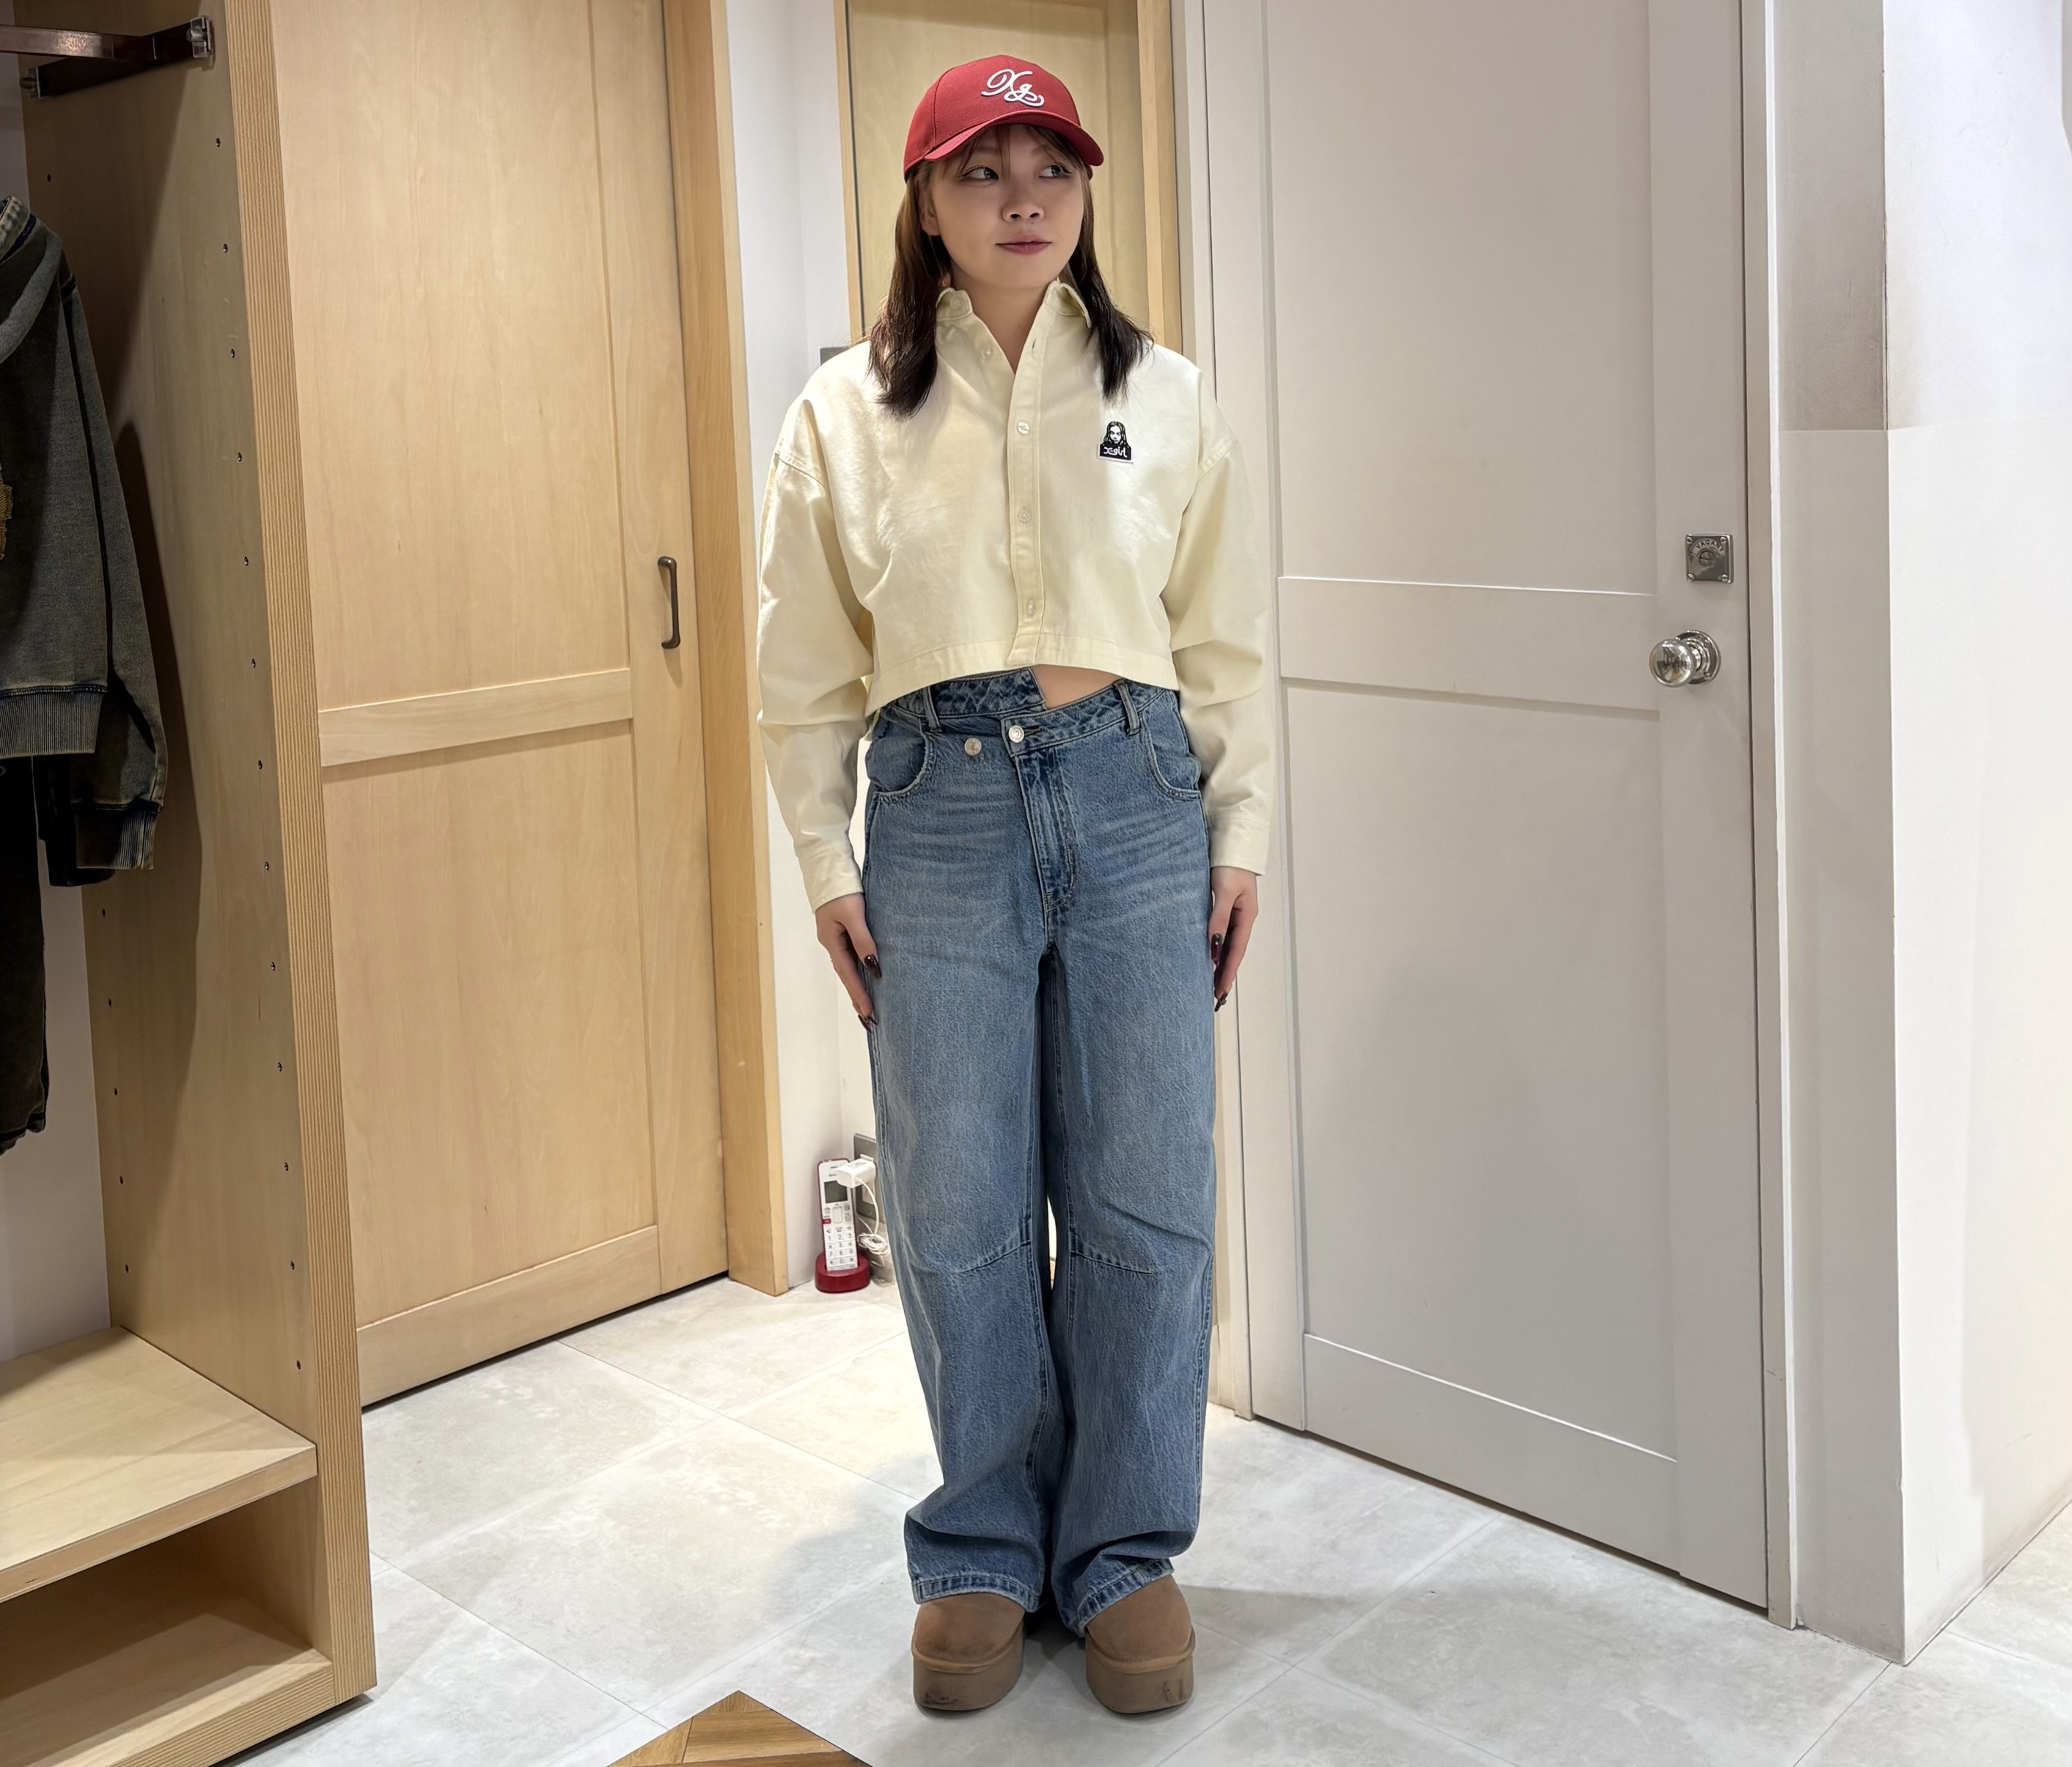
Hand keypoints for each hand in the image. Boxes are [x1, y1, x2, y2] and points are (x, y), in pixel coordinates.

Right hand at [815, 892, 879, 1023]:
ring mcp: (835, 936)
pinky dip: (858, 968)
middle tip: (868, 1018)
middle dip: (856, 996)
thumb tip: (872, 965)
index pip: (848, 974)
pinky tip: (866, 974)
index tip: (868, 1013)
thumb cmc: (841, 890)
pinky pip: (851, 954)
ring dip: (857, 984)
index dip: (858, 994)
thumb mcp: (853, 914)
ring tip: (866, 1004)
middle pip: (846, 974)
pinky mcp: (841, 929)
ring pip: (848, 966)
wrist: (828, 867)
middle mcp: (832, 943)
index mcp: (832, 942)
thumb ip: (863, 939)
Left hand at [1209, 866, 1258, 1009]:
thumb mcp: (1223, 891)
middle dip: (1225, 973)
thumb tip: (1213, 945)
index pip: (1236, 951)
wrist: (1233, 841)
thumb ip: (1217, 917)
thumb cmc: (1229, 864)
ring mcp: (1234, 912)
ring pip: (1226, 943)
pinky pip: (1220, 931)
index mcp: (1246, 915)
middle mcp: (1242, 917)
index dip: (1228, 972)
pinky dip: (1215, 946)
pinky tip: (1208, 954)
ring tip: (1210, 981)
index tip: (1220, 991)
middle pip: (1233, 951)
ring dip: (1219, 962)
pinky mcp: (1224, 905)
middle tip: (1214, 995)